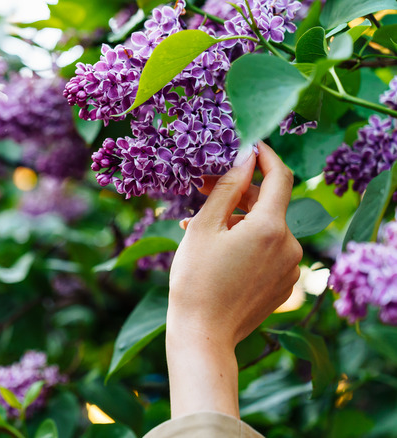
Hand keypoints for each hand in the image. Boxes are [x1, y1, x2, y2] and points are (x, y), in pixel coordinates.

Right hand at [165, 141, 301, 417]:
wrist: (203, 334)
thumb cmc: (195, 280)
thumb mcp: (204, 227)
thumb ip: (228, 187)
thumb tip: (245, 156)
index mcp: (271, 227)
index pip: (280, 176)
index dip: (265, 156)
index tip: (248, 145)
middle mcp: (290, 245)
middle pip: (269, 204)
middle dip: (239, 192)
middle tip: (204, 186)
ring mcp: (290, 268)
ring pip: (266, 229)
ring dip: (238, 220)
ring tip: (199, 225)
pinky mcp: (285, 285)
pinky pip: (268, 252)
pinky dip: (246, 243)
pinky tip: (216, 249)